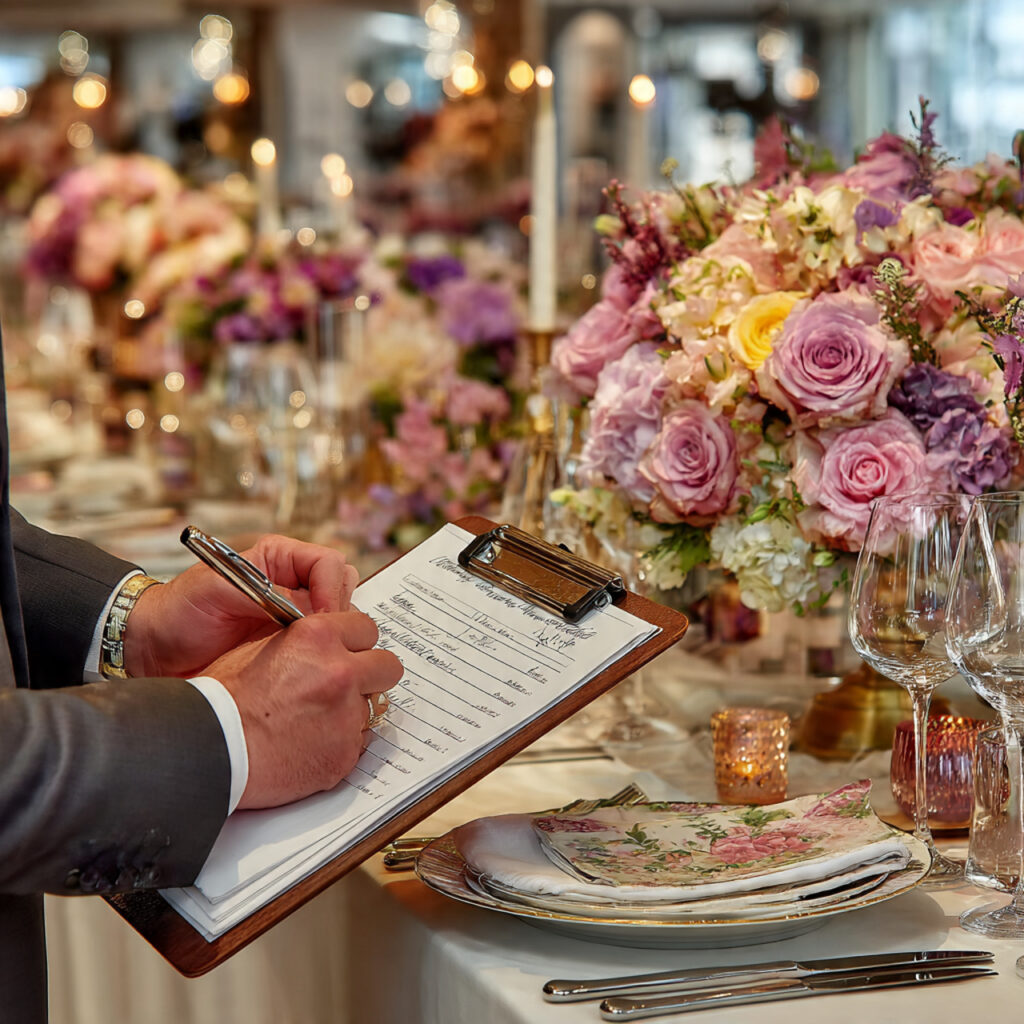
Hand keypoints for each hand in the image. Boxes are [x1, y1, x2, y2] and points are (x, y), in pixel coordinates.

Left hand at [123, 534, 358, 678]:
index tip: (322, 619)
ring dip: (332, 637)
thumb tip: (308, 611)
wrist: (152, 650)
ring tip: (313, 657)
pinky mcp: (287, 647)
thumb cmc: (178, 611)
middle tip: (320, 640)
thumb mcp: (217, 590)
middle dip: (338, 613)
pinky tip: (306, 670)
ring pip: (337, 620)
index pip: (328, 564)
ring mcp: (292, 618)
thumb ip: (265, 593)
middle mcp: (291, 584)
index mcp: (278, 559)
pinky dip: (320, 657)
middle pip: (341, 589)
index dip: (332, 590)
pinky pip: (319, 648)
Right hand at [205, 610, 403, 808]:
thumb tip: (324, 640)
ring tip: (317, 720)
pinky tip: (310, 744)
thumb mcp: (258, 648)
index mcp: (318, 638)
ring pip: (372, 707)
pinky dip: (339, 744)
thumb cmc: (224, 701)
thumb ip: (302, 641)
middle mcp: (340, 673)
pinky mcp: (345, 753)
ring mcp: (347, 716)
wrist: (214, 749)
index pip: (366, 628)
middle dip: (370, 673)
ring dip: (352, 711)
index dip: (356, 642)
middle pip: (387, 666)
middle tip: (348, 684)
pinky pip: (357, 743)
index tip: (349, 652)